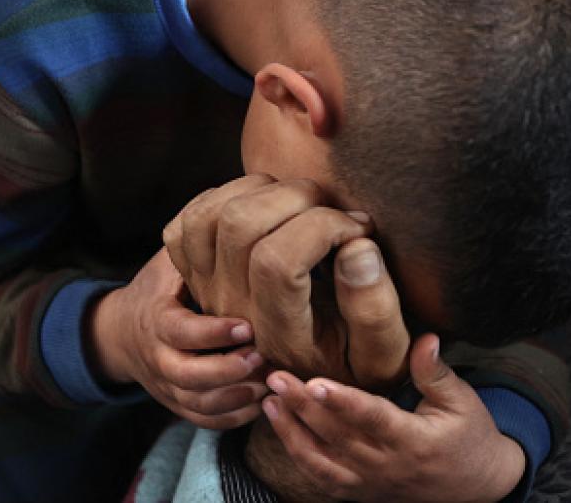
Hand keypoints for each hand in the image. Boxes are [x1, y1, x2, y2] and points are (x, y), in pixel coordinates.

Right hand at [91, 248, 267, 428]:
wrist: (121, 331)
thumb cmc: (158, 288)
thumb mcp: (167, 263)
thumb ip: (192, 247)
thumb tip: (229, 216)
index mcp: (156, 321)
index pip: (181, 332)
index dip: (214, 333)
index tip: (248, 325)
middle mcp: (159, 359)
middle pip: (189, 378)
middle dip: (227, 371)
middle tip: (262, 357)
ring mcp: (168, 386)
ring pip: (200, 405)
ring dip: (237, 397)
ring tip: (270, 380)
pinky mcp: (179, 404)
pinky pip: (206, 421)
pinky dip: (235, 417)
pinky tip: (263, 400)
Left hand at [163, 176, 408, 388]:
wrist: (309, 379)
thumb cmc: (356, 363)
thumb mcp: (383, 354)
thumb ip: (375, 308)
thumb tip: (357, 246)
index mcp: (283, 337)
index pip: (279, 262)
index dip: (324, 227)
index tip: (360, 229)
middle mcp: (237, 313)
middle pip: (239, 226)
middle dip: (295, 197)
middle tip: (333, 209)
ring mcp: (211, 293)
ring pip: (209, 216)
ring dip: (260, 190)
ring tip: (302, 203)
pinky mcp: (198, 277)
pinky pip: (186, 224)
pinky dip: (223, 198)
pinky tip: (265, 206)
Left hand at [260, 334, 526, 502]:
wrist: (477, 487)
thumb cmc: (469, 437)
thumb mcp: (462, 402)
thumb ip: (435, 372)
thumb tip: (425, 338)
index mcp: (413, 441)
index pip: (372, 419)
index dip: (343, 402)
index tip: (315, 382)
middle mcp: (386, 466)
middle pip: (337, 437)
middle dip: (303, 406)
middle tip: (276, 377)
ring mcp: (370, 483)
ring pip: (321, 462)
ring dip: (291, 432)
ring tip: (268, 401)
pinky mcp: (361, 491)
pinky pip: (322, 479)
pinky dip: (298, 456)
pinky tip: (280, 428)